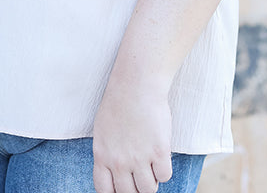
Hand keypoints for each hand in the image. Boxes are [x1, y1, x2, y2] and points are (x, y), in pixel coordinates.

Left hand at [92, 76, 172, 192]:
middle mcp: (118, 161)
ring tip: (151, 163)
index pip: (105, 190)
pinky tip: (161, 154)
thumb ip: (107, 154)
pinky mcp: (158, 151)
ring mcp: (139, 158)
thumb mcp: (103, 130)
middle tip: (141, 174)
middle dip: (136, 187)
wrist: (137, 83)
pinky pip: (165, 176)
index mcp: (102, 155)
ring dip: (152, 180)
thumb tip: (114, 174)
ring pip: (148, 190)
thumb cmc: (119, 102)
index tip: (125, 186)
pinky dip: (164, 169)